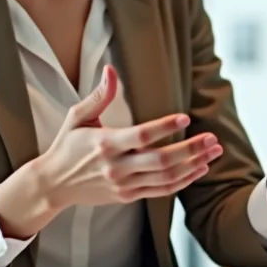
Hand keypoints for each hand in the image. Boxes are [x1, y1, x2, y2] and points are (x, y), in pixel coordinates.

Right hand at [0, 66, 223, 238]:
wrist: (53, 185)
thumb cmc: (67, 146)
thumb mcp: (77, 117)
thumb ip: (99, 96)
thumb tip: (111, 70)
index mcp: (104, 144)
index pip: (140, 136)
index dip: (164, 127)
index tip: (186, 118)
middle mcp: (116, 167)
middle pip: (160, 160)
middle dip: (191, 150)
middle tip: (212, 138)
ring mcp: (123, 185)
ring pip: (165, 178)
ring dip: (193, 165)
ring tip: (214, 152)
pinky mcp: (127, 196)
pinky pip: (161, 191)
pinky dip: (183, 181)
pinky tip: (199, 169)